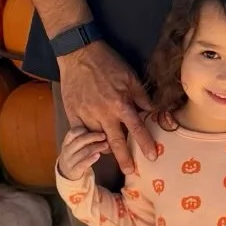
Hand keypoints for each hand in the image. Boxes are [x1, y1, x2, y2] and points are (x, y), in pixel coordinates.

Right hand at [56, 40, 151, 170]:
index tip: (152, 156)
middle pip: (116, 141)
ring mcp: (86, 114)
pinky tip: (92, 145)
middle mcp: (104, 113)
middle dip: (124, 158)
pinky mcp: (72, 113)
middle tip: (131, 172)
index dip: (145, 144)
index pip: (137, 128)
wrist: (79, 53)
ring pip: (97, 139)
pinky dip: (86, 141)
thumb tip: (153, 112)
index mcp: (120, 103)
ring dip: (105, 149)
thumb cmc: (108, 63)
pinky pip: (80, 134)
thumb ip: (141, 97)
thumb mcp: (130, 77)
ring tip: (111, 156)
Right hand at [56, 126, 107, 179]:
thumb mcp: (75, 146)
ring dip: (96, 147)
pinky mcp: (74, 170)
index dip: (83, 129)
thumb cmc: (75, 155)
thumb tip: (99, 129)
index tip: (94, 128)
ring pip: (83, 152)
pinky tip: (98, 155)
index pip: (72, 133)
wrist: (67, 173)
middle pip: (79, 141)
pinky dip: (91, 159)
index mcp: (66, 143)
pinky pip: (83, 164)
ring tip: (106, 145)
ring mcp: (69, 161)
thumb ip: (83, 138)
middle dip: (93, 137)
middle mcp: (66, 151)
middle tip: (104, 136)